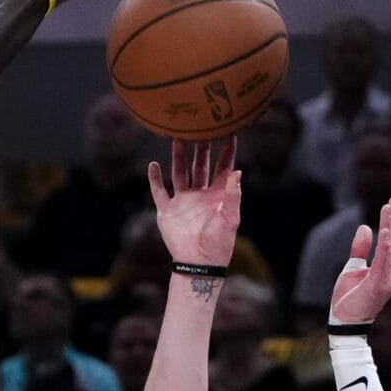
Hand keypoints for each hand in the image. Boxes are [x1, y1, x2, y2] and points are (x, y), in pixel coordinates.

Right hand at [147, 138, 239, 267]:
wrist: (198, 263)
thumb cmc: (219, 243)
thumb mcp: (231, 218)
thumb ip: (233, 194)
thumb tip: (237, 171)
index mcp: (217, 194)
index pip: (222, 167)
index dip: (226, 151)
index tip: (228, 133)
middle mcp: (199, 194)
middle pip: (199, 165)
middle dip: (200, 148)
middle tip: (199, 127)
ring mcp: (182, 201)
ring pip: (179, 173)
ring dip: (178, 157)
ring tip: (177, 139)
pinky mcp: (167, 211)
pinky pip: (159, 191)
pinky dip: (155, 179)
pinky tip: (153, 165)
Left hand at [330, 196, 390, 325]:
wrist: (344, 322)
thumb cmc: (348, 299)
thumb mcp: (352, 268)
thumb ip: (361, 250)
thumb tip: (366, 228)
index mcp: (387, 270)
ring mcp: (387, 280)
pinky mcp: (378, 285)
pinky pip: (384, 262)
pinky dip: (386, 246)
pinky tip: (387, 231)